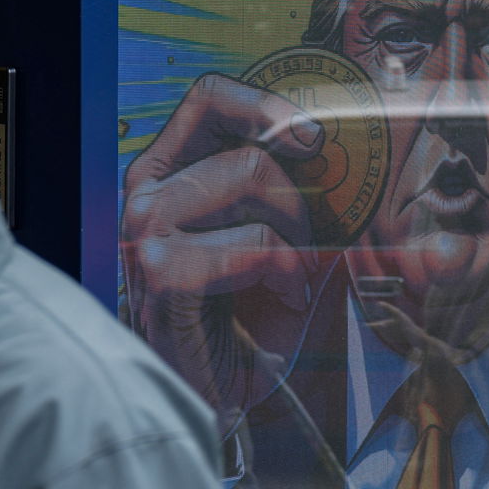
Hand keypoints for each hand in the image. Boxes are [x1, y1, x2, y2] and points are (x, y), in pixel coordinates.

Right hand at [122, 73, 328, 433]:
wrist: (226, 392)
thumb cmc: (250, 310)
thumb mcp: (274, 231)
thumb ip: (290, 182)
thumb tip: (342, 142)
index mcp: (164, 171)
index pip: (205, 96)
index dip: (265, 105)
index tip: (312, 138)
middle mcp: (146, 194)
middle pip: (249, 151)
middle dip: (302, 201)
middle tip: (307, 247)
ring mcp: (147, 234)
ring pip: (252, 182)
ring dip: (298, 237)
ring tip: (292, 274)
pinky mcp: (165, 276)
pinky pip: (257, 244)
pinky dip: (288, 272)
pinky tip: (283, 297)